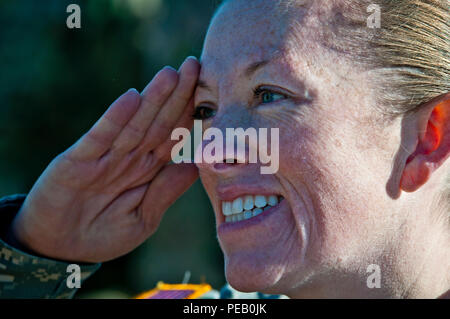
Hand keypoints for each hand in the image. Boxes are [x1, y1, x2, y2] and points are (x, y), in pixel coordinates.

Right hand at [9, 57, 199, 262]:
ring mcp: (105, 158)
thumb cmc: (104, 235)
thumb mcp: (143, 219)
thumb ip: (166, 192)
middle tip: (194, 65)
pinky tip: (131, 99)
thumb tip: (195, 165)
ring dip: (152, 99)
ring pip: (135, 124)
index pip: (173, 136)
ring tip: (171, 74)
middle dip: (177, 95)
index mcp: (147, 170)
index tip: (209, 91)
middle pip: (158, 122)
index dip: (190, 114)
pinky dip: (115, 119)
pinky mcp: (78, 161)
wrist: (60, 249)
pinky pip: (100, 138)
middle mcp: (129, 158)